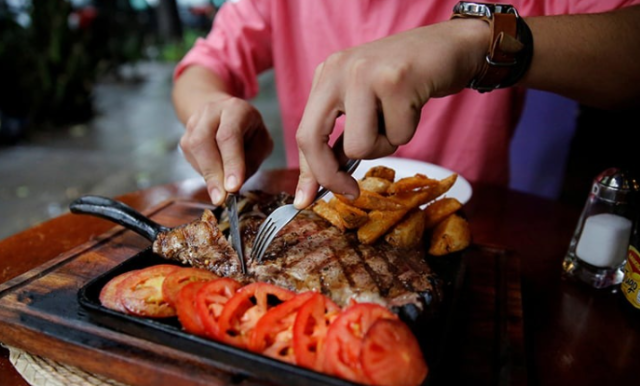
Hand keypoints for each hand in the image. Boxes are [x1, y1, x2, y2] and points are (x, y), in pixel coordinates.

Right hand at [180, 96, 272, 205]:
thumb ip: (251, 161)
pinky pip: (191, 158)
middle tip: (222, 198)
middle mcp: (211, 111)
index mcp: (236, 109)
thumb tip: (233, 186)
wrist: (225, 114)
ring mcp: (195, 123)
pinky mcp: (185, 137)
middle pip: (204, 142)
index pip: (229, 136)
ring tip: (220, 192)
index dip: (231, 163)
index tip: (233, 187)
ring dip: (207, 175)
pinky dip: (203, 172)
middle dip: (213, 173)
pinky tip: (215, 177)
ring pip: (193, 149)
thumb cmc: (249, 132)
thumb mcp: (261, 143)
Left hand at [294, 19, 487, 208]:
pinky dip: (409, 130)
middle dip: (331, 176)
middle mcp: (339, 69)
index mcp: (327, 75)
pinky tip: (414, 104)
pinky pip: (397, 136)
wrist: (450, 46)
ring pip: (359, 146)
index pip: (305, 132)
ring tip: (397, 118)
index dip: (308, 172)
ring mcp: (365, 72)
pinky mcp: (397, 80)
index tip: (306, 201)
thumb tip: (320, 183)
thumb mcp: (363, 103)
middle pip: (313, 140)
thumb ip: (340, 136)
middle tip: (352, 192)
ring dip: (384, 145)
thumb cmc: (406, 81)